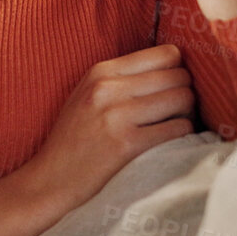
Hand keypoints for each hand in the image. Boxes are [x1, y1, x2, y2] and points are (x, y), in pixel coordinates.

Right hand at [12, 44, 195, 214]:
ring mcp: (118, 116)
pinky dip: (181, 136)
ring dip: (186, 115)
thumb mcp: (88, 95)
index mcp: (101, 71)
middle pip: (179, 76)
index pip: (165, 53)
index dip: (178, 70)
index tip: (172, 87)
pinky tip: (167, 144)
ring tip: (172, 127)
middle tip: (175, 113)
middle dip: (184, 94)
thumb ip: (123, 79)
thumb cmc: (74, 141)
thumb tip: (176, 68)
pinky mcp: (128, 144)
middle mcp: (109, 88)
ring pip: (183, 99)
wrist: (50, 182)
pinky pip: (179, 129)